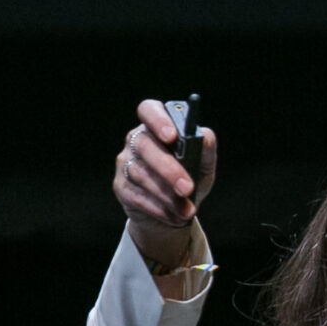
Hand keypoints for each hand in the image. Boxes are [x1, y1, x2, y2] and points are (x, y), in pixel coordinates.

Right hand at [114, 99, 215, 260]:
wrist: (175, 211)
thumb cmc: (189, 179)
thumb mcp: (203, 165)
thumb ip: (206, 149)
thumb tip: (205, 136)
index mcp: (157, 126)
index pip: (149, 110)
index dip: (158, 120)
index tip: (172, 136)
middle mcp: (137, 140)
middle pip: (146, 146)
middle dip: (168, 169)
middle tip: (187, 187)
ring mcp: (125, 162)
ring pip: (142, 174)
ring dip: (167, 195)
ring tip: (187, 210)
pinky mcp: (121, 186)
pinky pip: (137, 196)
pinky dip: (158, 208)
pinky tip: (174, 215)